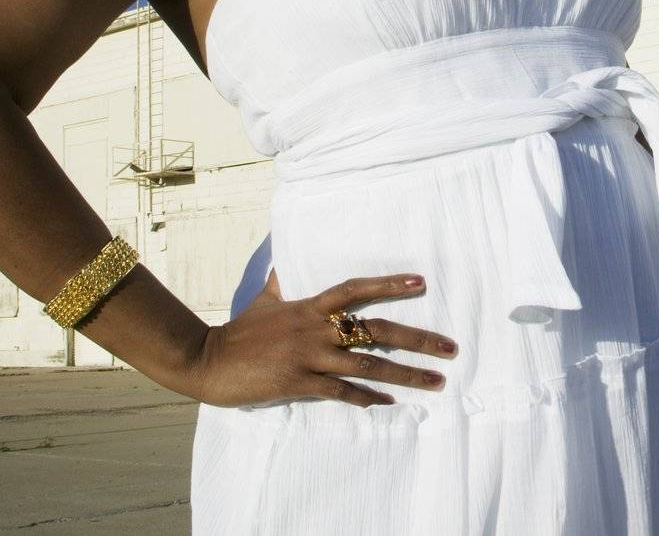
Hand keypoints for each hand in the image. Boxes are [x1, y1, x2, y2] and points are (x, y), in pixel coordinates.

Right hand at [191, 269, 458, 408]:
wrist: (208, 362)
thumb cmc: (240, 331)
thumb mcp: (266, 298)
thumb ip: (284, 279)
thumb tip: (289, 256)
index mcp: (309, 306)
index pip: (355, 288)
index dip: (388, 283)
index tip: (421, 281)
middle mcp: (315, 328)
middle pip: (375, 329)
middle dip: (417, 339)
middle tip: (450, 348)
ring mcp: (308, 356)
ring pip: (367, 364)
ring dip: (405, 374)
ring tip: (436, 382)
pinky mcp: (299, 383)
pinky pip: (341, 391)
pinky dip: (367, 397)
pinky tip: (389, 402)